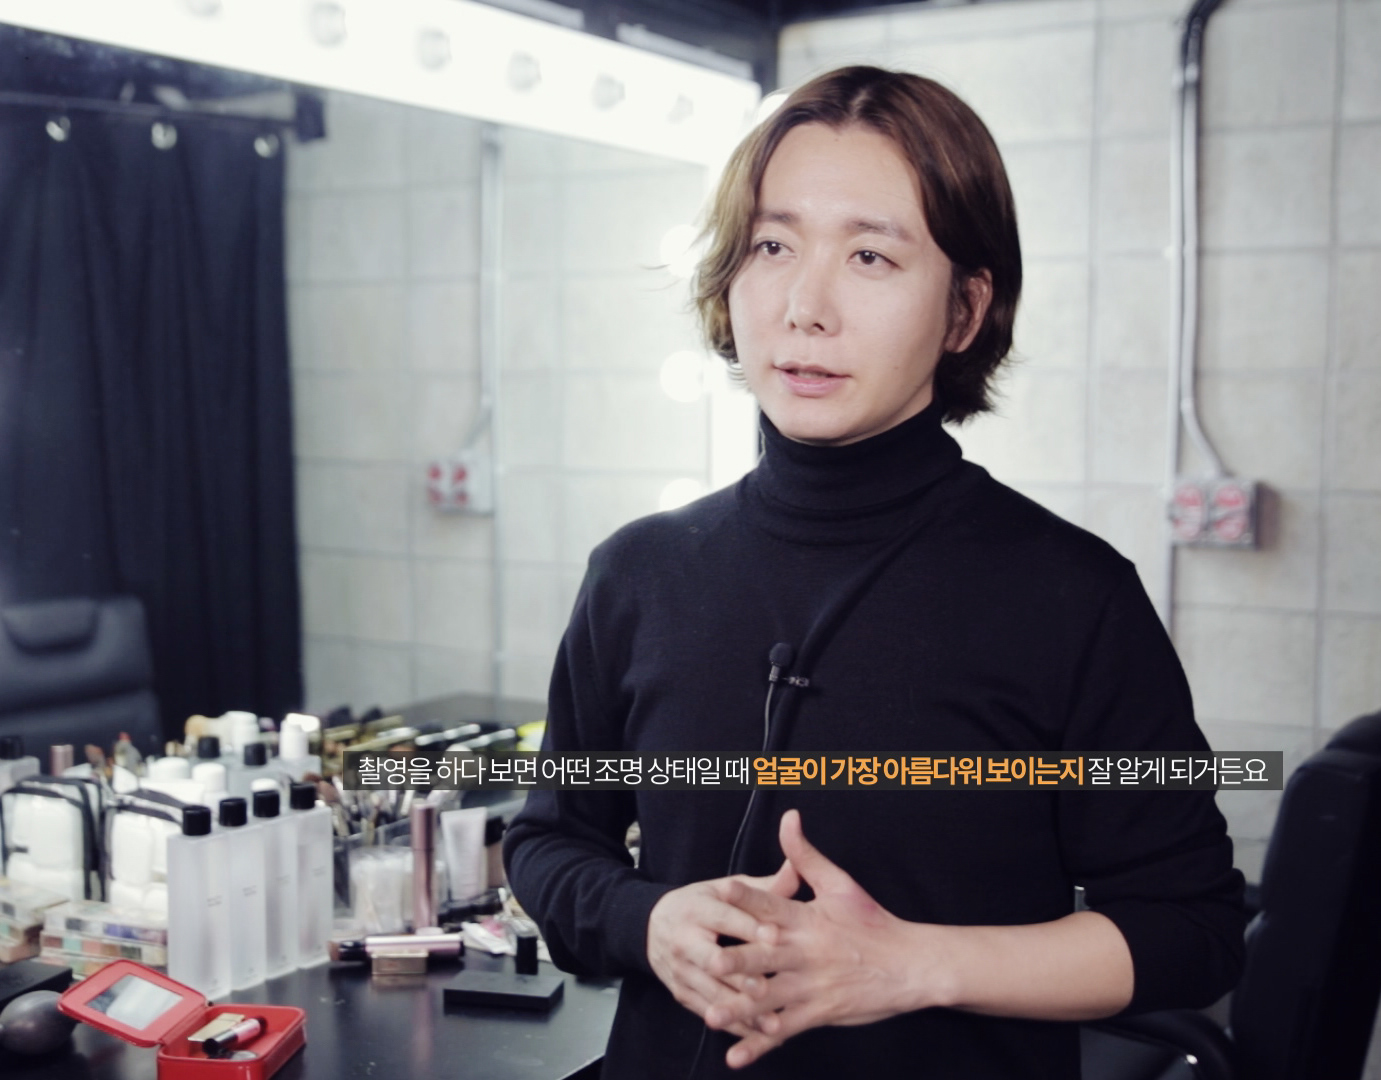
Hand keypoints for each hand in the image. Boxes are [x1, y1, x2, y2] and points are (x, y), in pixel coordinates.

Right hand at [646, 860, 800, 1037]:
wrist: (651, 926)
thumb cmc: (700, 905)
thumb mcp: (723, 888)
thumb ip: (762, 887)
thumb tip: (795, 870)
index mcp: (697, 908)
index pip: (725, 917)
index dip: (750, 927)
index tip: (775, 936)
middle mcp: (685, 940)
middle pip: (715, 961)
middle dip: (743, 977)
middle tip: (769, 988)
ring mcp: (681, 971)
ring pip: (713, 993)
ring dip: (742, 1010)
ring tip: (773, 1023)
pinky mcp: (681, 993)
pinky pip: (709, 1011)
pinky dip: (734, 1025)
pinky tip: (760, 1035)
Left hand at [703, 809, 941, 1068]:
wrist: (911, 964)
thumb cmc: (872, 922)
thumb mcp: (840, 884)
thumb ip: (805, 855)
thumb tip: (788, 817)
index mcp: (807, 918)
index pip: (773, 904)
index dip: (747, 897)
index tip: (720, 891)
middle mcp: (806, 953)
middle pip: (767, 956)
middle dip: (738, 960)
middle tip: (709, 961)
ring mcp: (812, 986)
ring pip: (770, 998)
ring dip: (740, 1009)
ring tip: (712, 1015)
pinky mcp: (818, 1013)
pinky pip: (784, 1031)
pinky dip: (759, 1046)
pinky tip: (735, 1057)